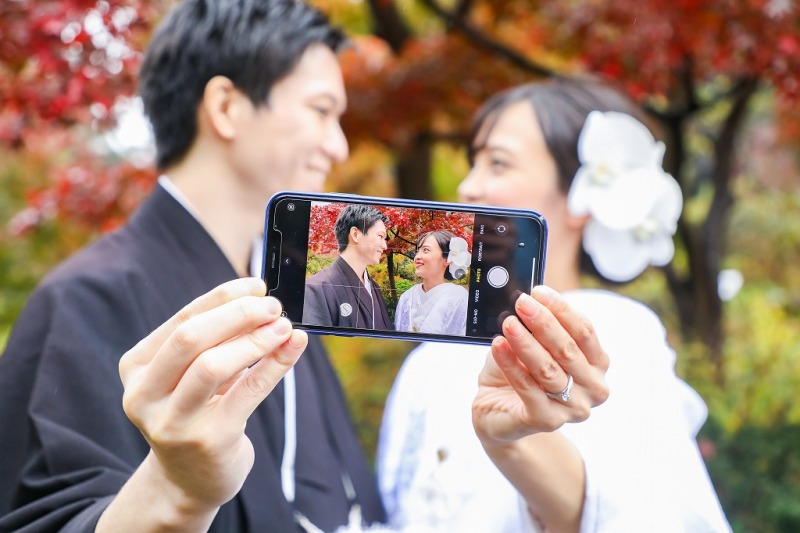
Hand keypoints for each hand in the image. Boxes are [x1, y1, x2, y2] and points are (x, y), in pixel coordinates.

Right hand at [118, 278, 305, 513]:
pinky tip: (293, 346)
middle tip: (273, 306)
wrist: (188, 480)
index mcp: (136, 367)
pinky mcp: (207, 440)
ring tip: (284, 326)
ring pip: (212, 365)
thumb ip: (218, 339)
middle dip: (237, 314)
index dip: (222, 298)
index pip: (182, 319)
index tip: (257, 285)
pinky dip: (275, 364)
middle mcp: (144, 395)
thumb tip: (262, 299)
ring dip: (255, 339)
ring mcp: (172, 421)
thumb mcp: (192, 374)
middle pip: (190, 338)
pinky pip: (247, 392)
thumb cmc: (196, 413)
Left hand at [473, 285, 608, 446]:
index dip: (562, 309)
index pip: (585, 331)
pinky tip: (498, 346)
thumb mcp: (532, 345)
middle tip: (521, 303)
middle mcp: (593, 388)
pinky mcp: (547, 420)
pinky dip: (510, 364)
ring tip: (508, 323)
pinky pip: (527, 387)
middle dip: (543, 322)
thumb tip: (527, 302)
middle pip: (568, 349)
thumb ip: (536, 328)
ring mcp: (573, 409)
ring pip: (548, 369)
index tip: (539, 291)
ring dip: (526, 343)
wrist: (498, 412)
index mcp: (597, 364)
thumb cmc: (520, 373)